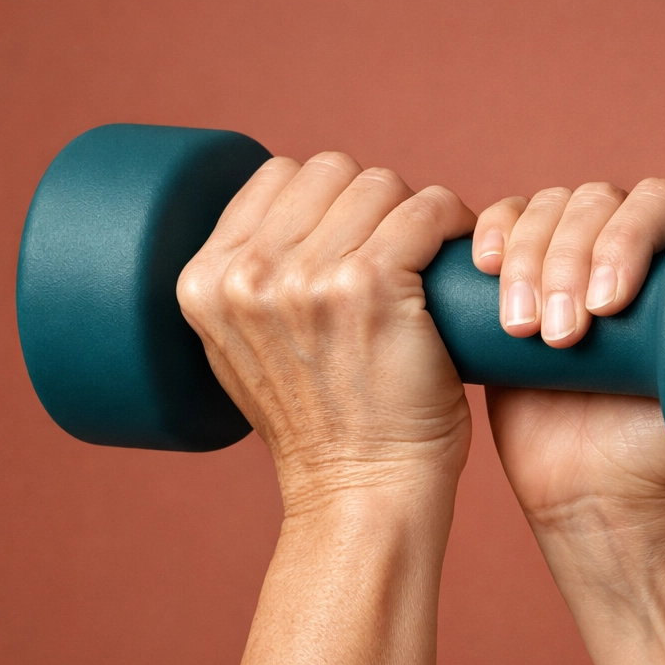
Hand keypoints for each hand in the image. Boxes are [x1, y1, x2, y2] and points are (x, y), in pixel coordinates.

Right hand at [177, 153, 475, 514]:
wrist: (358, 491)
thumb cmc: (322, 432)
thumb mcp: (246, 357)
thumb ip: (250, 294)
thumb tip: (290, 232)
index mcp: (206, 282)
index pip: (276, 179)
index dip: (329, 198)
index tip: (362, 231)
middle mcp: (248, 274)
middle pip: (329, 173)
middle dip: (373, 201)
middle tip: (403, 245)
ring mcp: (308, 278)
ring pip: (379, 185)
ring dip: (414, 210)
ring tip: (432, 251)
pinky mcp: (371, 285)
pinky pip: (425, 209)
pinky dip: (451, 217)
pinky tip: (458, 244)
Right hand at [472, 179, 664, 540]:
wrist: (599, 492)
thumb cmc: (660, 454)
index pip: (656, 205)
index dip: (626, 240)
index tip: (609, 308)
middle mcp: (624, 248)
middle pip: (592, 204)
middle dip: (568, 263)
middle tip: (565, 337)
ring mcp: (566, 259)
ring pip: (543, 211)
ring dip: (528, 262)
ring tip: (524, 329)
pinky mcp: (515, 281)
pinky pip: (501, 227)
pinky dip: (492, 233)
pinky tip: (487, 263)